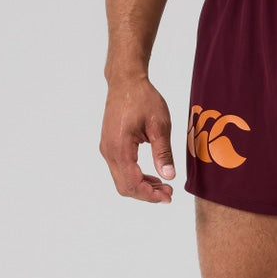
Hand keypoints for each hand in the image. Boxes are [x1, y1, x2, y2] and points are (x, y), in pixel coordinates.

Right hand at [99, 76, 175, 203]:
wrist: (125, 81)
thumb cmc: (142, 98)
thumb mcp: (160, 125)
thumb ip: (163, 153)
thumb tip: (169, 176)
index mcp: (120, 147)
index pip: (133, 183)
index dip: (151, 195)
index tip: (169, 196)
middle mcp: (109, 151)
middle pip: (125, 187)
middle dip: (147, 194)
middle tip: (169, 194)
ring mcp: (107, 149)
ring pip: (122, 180)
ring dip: (142, 187)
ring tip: (164, 186)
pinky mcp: (110, 146)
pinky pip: (121, 170)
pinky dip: (136, 177)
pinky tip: (153, 176)